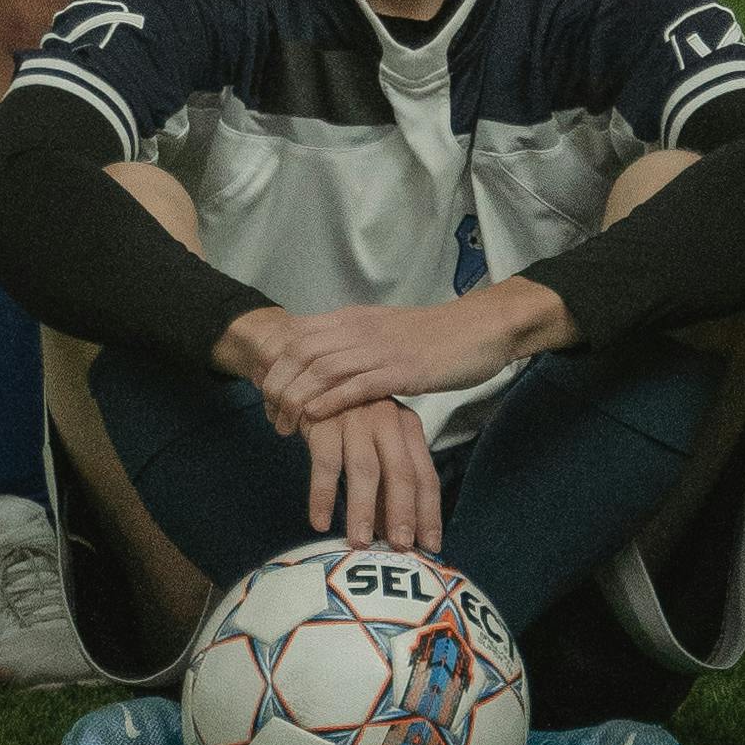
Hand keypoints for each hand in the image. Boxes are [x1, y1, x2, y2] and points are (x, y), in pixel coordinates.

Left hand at [241, 299, 518, 432]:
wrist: (479, 328)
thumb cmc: (432, 336)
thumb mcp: (381, 333)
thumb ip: (351, 344)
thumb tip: (319, 365)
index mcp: (353, 318)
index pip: (295, 336)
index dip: (273, 365)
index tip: (264, 394)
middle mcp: (360, 329)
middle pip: (299, 353)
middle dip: (277, 386)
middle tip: (272, 418)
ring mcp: (381, 348)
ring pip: (322, 369)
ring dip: (297, 399)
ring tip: (286, 427)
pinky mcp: (403, 370)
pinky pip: (358, 384)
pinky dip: (331, 400)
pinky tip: (316, 417)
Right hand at [307, 395, 443, 554]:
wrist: (313, 379)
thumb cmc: (351, 419)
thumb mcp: (378, 444)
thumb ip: (388, 485)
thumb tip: (396, 535)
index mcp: (408, 427)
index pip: (425, 475)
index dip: (428, 512)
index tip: (430, 545)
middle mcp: (387, 421)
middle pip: (401, 472)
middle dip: (402, 512)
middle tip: (400, 547)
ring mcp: (356, 419)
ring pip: (364, 470)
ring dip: (362, 509)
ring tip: (360, 543)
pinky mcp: (323, 421)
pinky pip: (324, 464)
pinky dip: (322, 495)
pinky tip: (320, 523)